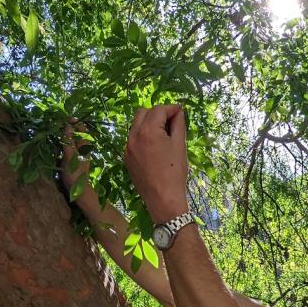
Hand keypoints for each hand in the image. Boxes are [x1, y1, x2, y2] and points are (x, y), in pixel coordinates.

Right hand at [60, 119, 98, 211]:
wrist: (78, 192)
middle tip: (56, 132)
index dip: (74, 123)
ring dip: (60, 143)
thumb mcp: (70, 156)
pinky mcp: (70, 162)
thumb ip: (69, 141)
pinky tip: (55, 156)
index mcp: (84, 146)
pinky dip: (59, 152)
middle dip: (64, 133)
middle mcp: (81, 149)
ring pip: (67, 144)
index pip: (81, 129)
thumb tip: (68, 126)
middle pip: (73, 135)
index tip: (65, 119)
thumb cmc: (75, 174)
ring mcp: (76, 156)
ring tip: (55, 148)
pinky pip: (64, 153)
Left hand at [125, 105, 189, 223]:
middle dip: (157, 113)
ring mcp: (127, 147)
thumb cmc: (175, 171)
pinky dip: (143, 136)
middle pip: (143, 113)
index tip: (180, 111)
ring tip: (164, 134)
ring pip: (136, 125)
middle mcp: (133, 136)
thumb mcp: (180, 145)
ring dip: (149, 124)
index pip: (158, 110)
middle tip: (171, 121)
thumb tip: (179, 112)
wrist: (162, 198)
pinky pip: (133, 139)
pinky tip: (155, 147)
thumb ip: (179, 125)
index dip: (171, 109)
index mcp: (148, 131)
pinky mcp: (126, 157)